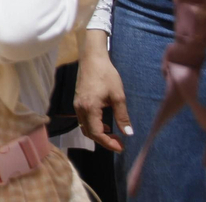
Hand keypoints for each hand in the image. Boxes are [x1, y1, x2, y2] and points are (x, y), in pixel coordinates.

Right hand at [75, 32, 132, 151]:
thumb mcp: (118, 96)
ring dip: (98, 134)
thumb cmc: (106, 75)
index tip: (121, 147)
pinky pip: (84, 120)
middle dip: (104, 141)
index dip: (109, 143)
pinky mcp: (78, 101)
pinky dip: (94, 125)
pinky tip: (105, 123)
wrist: (92, 58)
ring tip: (114, 133)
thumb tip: (128, 134)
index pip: (97, 134)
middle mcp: (80, 109)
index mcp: (89, 108)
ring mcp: (77, 105)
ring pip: (85, 127)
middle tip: (120, 142)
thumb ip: (122, 116)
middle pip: (89, 133)